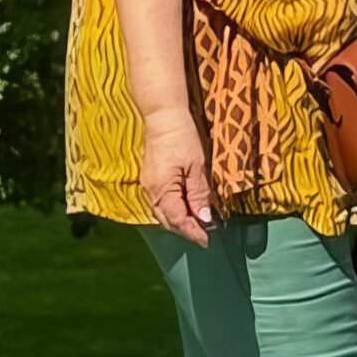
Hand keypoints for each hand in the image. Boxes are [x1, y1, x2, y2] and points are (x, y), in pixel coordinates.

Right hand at [141, 108, 214, 246]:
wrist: (163, 115)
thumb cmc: (181, 137)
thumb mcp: (196, 166)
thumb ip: (199, 193)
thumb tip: (204, 218)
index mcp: (162, 189)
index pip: (177, 219)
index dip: (192, 231)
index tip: (207, 241)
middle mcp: (151, 190)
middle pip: (168, 219)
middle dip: (186, 229)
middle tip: (204, 235)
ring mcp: (149, 184)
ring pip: (164, 211)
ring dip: (180, 220)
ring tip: (198, 224)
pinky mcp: (151, 177)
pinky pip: (162, 201)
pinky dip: (175, 209)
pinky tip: (186, 208)